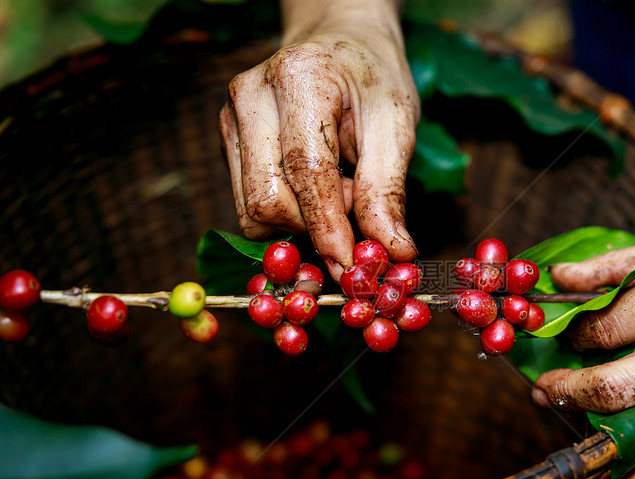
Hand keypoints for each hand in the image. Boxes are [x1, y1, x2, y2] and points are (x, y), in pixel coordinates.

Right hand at [219, 0, 418, 281]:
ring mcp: (232, 118)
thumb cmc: (372, 79)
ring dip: (301, 223)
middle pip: (268, 200)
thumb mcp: (396, 124)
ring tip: (338, 190)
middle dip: (315, 227)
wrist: (338, 43)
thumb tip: (391, 252)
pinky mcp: (228, 140)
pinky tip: (315, 188)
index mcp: (299, 79)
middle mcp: (251, 96)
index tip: (352, 269)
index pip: (306, 172)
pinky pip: (251, 202)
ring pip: (253, 210)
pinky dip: (288, 213)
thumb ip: (388, 190)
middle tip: (357, 208)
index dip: (329, 230)